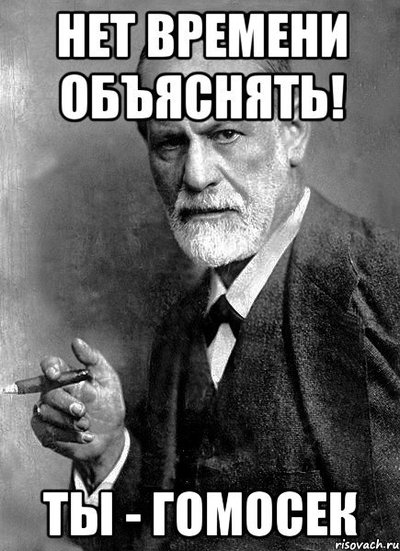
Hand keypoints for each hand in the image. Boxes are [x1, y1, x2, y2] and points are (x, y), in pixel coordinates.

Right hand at [31, 338, 125, 485]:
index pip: (49, 365)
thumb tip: (76, 341)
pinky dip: (68, 436)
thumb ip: (93, 359)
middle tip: (82, 411)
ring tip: (87, 425)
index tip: (55, 374)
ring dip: (68, 421)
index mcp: (66, 377)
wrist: (111, 435)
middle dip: (66, 403)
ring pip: (45, 413)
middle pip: (48, 392)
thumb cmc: (108, 404)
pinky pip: (47, 432)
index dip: (49, 367)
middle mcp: (53, 392)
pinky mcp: (46, 433)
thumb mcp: (107, 379)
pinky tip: (86, 437)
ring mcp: (47, 412)